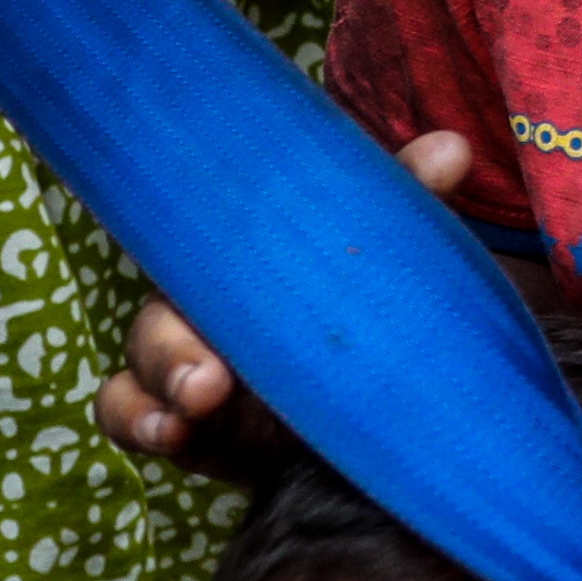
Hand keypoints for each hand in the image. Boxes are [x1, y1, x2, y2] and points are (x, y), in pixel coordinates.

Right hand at [97, 129, 482, 470]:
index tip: (215, 264)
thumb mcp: (392, 266)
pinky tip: (170, 434)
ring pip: (143, 359)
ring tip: (192, 407)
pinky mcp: (185, 421)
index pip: (204, 238)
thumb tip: (452, 146)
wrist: (381, 411)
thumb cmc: (374, 321)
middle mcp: (209, 306)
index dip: (196, 242)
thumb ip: (409, 210)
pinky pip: (129, 411)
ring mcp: (189, 364)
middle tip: (208, 379)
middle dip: (175, 342)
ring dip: (161, 379)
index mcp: (248, 262)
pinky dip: (140, 420)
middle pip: (165, 308)